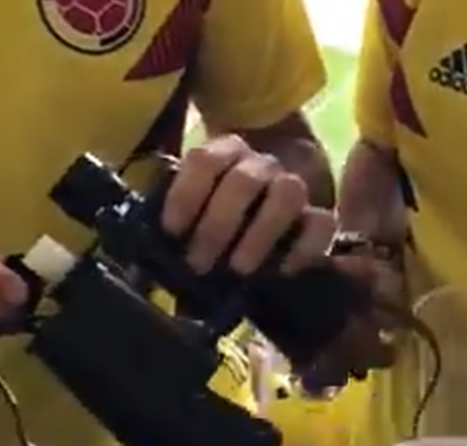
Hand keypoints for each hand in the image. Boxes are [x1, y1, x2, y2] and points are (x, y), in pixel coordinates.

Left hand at [161, 134, 336, 275]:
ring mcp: (295, 186)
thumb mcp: (194, 211)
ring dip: (261, 233)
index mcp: (225, 152)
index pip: (205, 159)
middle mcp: (261, 164)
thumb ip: (175, 228)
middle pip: (244, 179)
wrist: (272, 203)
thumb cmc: (219, 213)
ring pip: (288, 193)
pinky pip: (322, 223)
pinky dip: (304, 247)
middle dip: (218, 224)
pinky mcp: (321, 214)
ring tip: (240, 269)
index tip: (172, 230)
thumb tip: (143, 269)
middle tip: (199, 263)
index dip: (186, 193)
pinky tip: (283, 271)